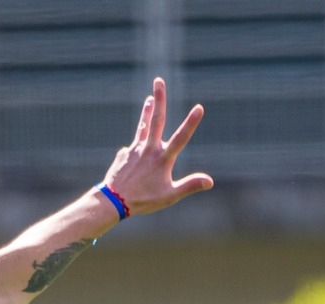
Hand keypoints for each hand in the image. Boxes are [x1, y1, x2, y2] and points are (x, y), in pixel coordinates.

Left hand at [99, 78, 214, 216]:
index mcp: (163, 158)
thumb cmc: (143, 201)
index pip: (181, 138)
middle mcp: (149, 149)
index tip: (199, 107)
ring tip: (149, 99)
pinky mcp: (124, 154)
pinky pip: (133, 149)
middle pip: (156, 119)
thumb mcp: (170, 196)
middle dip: (159, 98)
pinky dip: (136, 151)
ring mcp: (135, 149)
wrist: (113, 201)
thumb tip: (210, 182)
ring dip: (147, 111)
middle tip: (158, 80)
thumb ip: (190, 186)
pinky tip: (134, 160)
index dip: (191, 123)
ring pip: (143, 126)